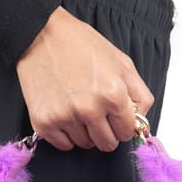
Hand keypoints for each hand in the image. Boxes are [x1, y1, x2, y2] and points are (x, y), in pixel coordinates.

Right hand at [15, 6, 154, 151]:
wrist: (41, 36)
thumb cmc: (81, 45)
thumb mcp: (121, 62)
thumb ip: (139, 95)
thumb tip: (141, 123)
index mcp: (113, 94)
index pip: (126, 132)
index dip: (122, 125)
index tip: (115, 117)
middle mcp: (89, 109)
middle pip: (106, 144)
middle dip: (106, 131)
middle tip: (97, 113)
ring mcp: (64, 117)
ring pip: (85, 144)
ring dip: (85, 132)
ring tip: (77, 107)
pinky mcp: (44, 122)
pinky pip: (63, 145)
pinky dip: (65, 134)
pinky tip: (63, 113)